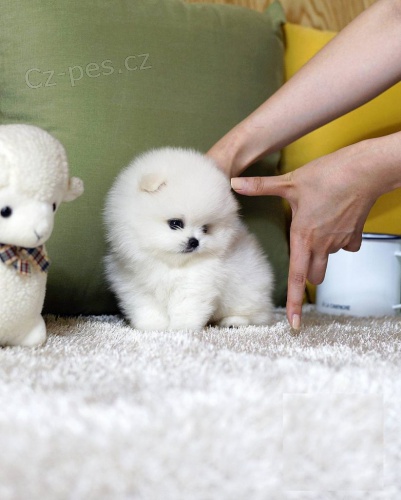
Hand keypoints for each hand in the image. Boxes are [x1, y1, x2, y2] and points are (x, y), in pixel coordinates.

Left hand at [231, 144, 379, 328]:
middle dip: (306, 273)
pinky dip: (338, 241)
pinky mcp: (354, 236)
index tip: (294, 324)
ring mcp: (340, 242)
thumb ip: (261, 186)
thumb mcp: (289, 181)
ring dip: (320, 255)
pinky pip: (345, 247)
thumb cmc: (329, 175)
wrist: (365, 170)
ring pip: (328, 260)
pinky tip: (334, 224)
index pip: (297, 278)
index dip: (294, 303)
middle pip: (313, 275)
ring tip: (316, 230)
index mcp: (304, 237)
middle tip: (301, 255)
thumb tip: (234, 183)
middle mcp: (322, 244)